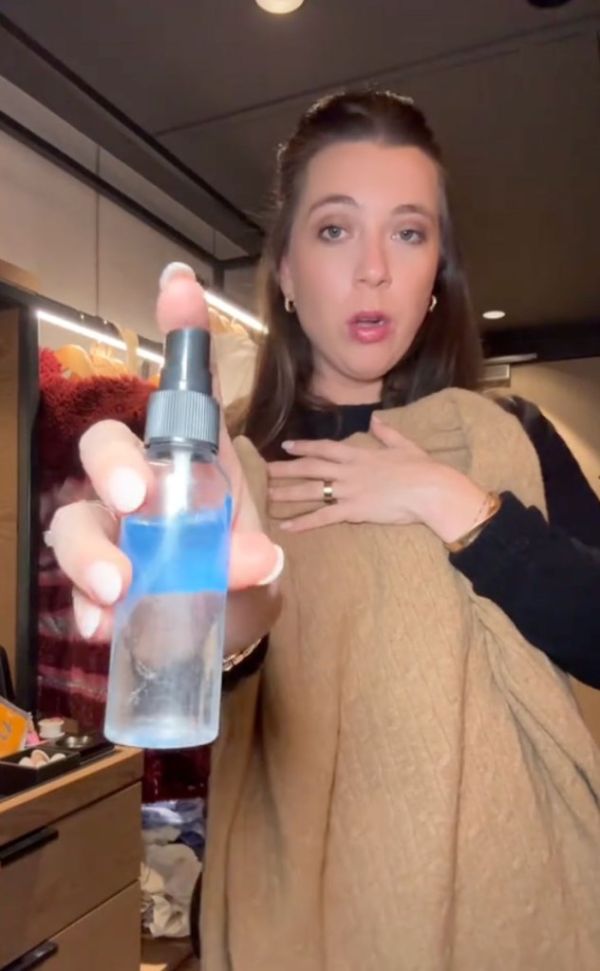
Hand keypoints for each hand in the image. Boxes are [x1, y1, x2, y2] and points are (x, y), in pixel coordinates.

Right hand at [48, 266, 281, 642]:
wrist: (223, 623)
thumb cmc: (237, 568)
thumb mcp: (256, 559)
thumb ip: (256, 557)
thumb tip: (256, 559)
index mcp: (190, 460)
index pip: (186, 392)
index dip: (182, 334)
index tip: (182, 285)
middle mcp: (142, 485)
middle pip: (104, 448)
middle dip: (113, 466)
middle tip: (135, 498)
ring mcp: (113, 531)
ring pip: (74, 518)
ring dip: (90, 551)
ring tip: (117, 589)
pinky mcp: (98, 580)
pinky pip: (77, 584)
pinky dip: (88, 605)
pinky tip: (104, 625)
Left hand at [267, 414, 487, 541]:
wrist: (430, 490)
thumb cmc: (422, 468)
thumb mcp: (404, 445)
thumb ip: (387, 433)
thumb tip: (376, 420)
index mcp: (359, 454)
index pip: (324, 448)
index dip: (304, 446)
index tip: (286, 446)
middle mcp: (348, 471)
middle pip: (310, 468)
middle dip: (285, 469)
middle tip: (263, 471)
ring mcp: (348, 491)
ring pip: (311, 491)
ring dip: (287, 493)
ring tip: (266, 497)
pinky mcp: (353, 511)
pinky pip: (322, 517)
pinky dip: (303, 523)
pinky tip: (286, 527)